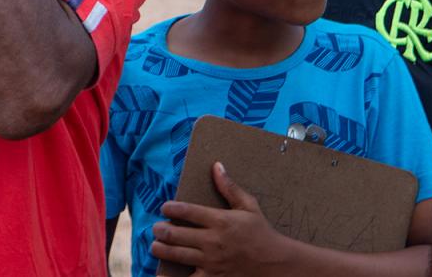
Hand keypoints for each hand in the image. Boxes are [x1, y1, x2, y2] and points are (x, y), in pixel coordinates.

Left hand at [151, 162, 290, 276]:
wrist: (276, 264)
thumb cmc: (261, 233)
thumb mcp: (249, 206)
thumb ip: (229, 187)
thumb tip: (216, 166)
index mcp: (220, 220)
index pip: (187, 211)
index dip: (171, 208)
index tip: (165, 208)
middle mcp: (213, 241)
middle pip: (176, 234)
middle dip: (160, 230)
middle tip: (155, 228)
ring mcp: (212, 262)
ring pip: (177, 255)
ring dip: (161, 249)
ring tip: (155, 246)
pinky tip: (163, 273)